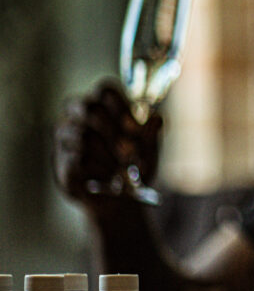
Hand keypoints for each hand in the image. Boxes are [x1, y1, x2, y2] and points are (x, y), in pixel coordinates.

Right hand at [54, 79, 161, 205]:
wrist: (120, 200)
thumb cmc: (135, 167)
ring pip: (82, 134)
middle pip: (88, 107)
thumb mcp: (150, 151)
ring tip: (122, 169)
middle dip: (113, 131)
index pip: (105, 90)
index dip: (120, 106)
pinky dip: (98, 168)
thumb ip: (151, 135)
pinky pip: (75, 158)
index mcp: (105, 106)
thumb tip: (157, 119)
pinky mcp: (60, 160)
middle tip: (130, 152)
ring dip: (108, 154)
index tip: (135, 128)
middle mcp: (80, 116)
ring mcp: (66, 137)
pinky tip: (107, 177)